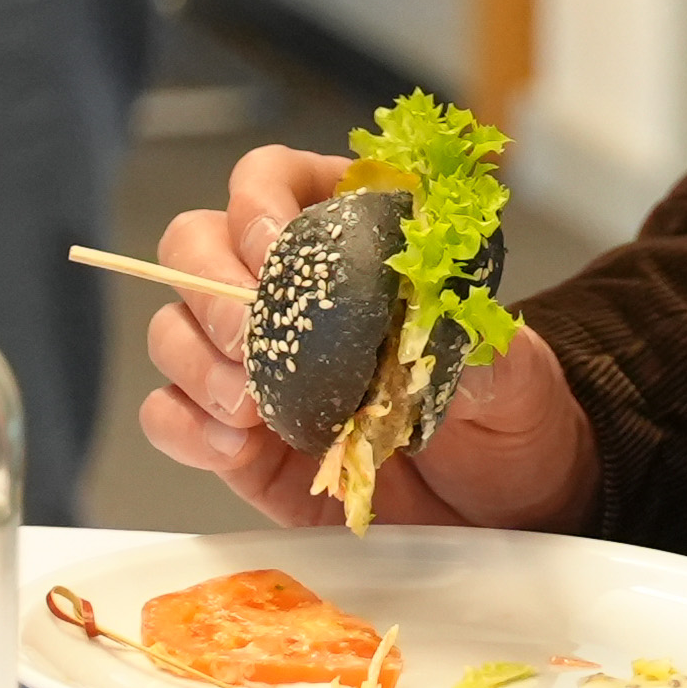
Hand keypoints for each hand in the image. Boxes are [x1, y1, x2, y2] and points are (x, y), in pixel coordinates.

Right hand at [128, 147, 598, 530]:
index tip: (274, 250)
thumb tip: (438, 318)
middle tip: (252, 339)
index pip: (275, 178)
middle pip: (196, 242)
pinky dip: (186, 427)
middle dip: (210, 285)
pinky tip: (237, 448)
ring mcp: (252, 363)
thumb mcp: (517, 376)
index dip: (258, 200)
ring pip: (173, 327)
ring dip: (197, 360)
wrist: (502, 509)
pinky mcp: (234, 436)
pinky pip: (169, 414)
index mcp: (351, 238)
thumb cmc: (508, 417)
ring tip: (251, 406)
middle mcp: (286, 291)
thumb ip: (478, 344)